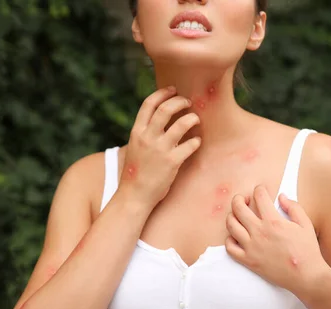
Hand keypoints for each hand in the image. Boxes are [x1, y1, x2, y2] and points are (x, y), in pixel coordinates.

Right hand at [118, 87, 201, 208]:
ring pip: (181, 124)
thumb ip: (146, 134)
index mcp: (137, 132)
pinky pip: (190, 145)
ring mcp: (160, 150)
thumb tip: (161, 121)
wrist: (134, 196)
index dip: (162, 93)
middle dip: (180, 101)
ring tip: (196, 120)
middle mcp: (147, 138)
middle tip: (189, 102)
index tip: (173, 89)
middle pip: (166, 109)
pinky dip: (196, 141)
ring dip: (192, 118)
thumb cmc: (136, 173)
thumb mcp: (135, 148)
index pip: (149, 104)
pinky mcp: (172, 162)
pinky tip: (196, 142)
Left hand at [225, 185, 330, 298]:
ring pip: (230, 225)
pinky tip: (237, 236)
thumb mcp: (305, 224)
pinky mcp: (248, 261)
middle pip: (238, 208)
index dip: (259, 189)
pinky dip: (230, 239)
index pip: (259, 196)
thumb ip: (293, 207)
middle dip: (240, 198)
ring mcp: (251, 247)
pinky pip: (230, 247)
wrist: (306, 276)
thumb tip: (281, 197)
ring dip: (232, 215)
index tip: (261, 190)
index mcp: (273, 221)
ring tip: (238, 215)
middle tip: (244, 199)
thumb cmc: (307, 250)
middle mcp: (259, 232)